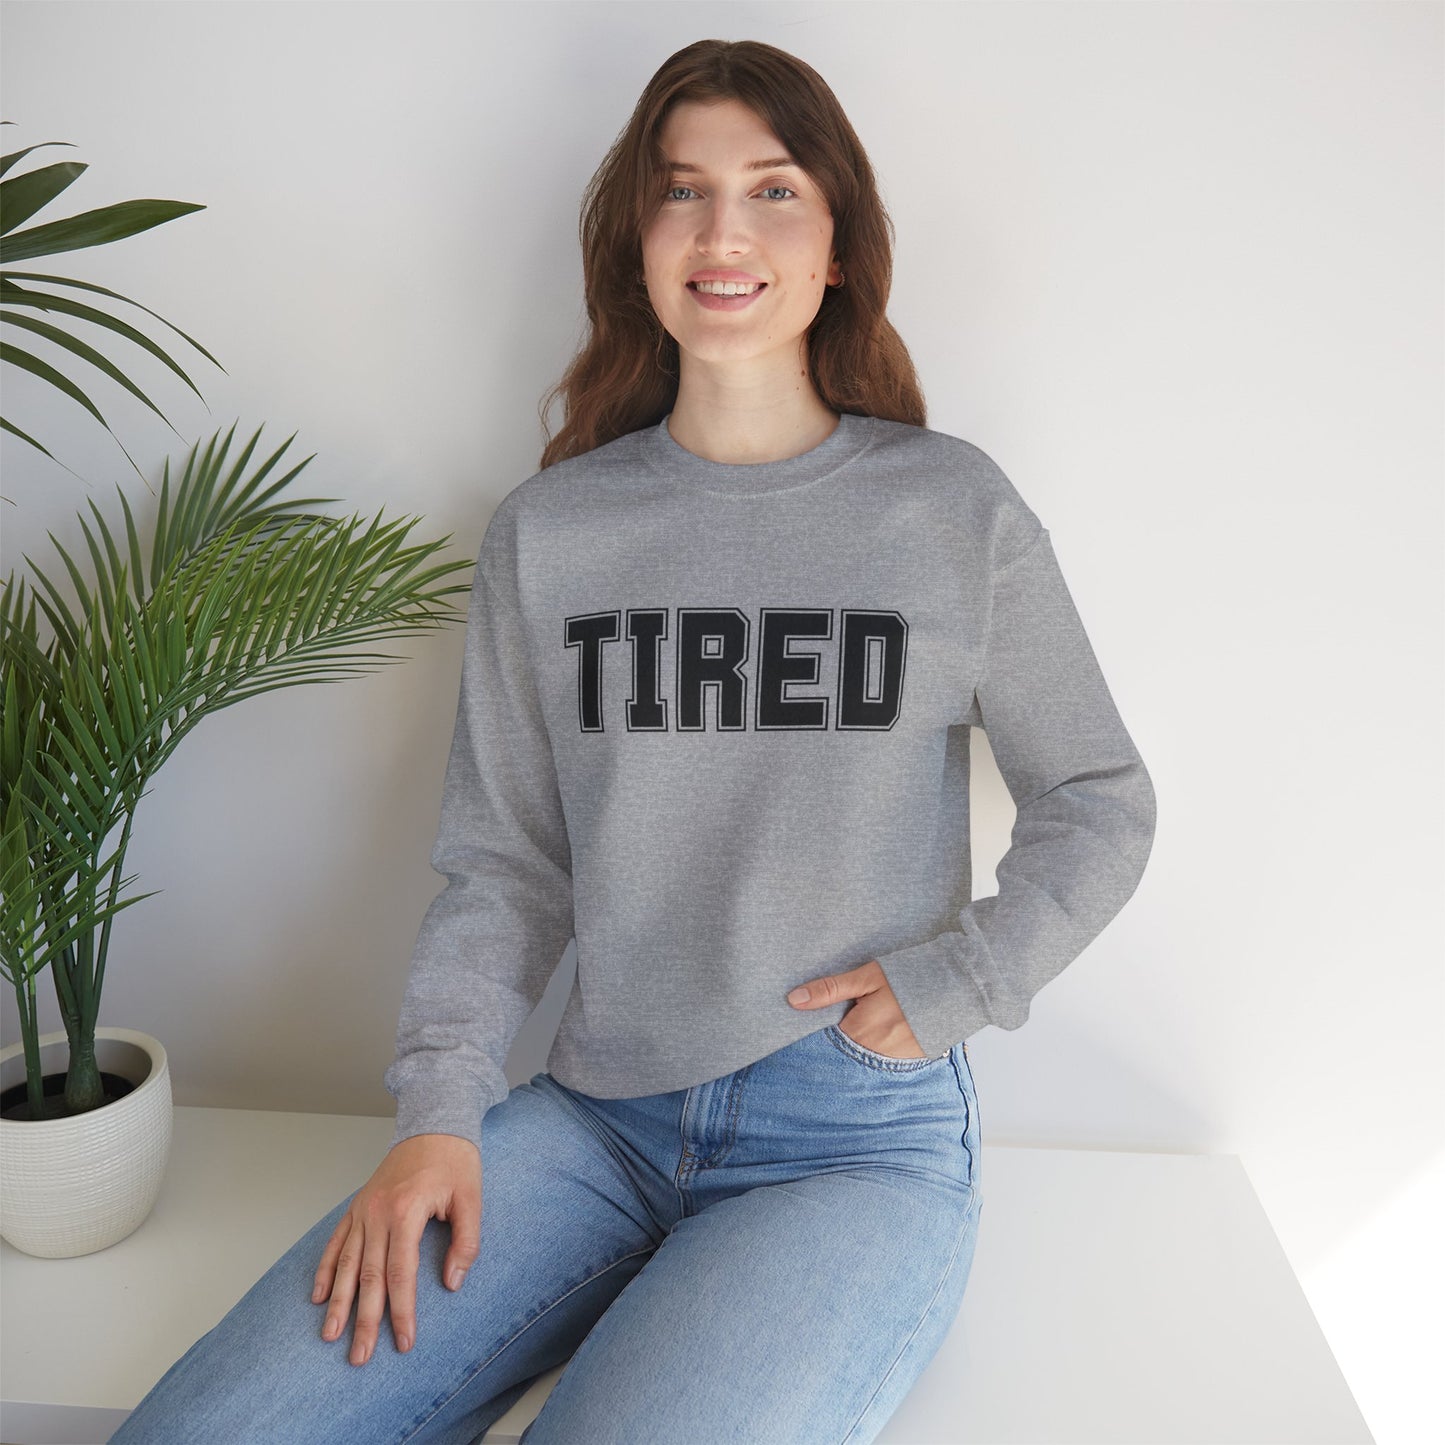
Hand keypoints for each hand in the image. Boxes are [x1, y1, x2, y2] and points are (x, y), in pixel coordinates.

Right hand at [312, 1132, 480, 1365]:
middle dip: (363, 1319)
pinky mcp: (358, 1206)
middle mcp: (378, 1213)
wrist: (434, 1124)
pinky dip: (325, 1269)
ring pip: (345, 1263)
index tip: (403, 1341)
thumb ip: (466, 1242)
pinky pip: (336, 1241)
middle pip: (368, 1276)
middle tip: (359, 1356)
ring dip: (337, 1302)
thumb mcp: (472, 1199)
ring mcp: (364, 1209)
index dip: (402, 1311)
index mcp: (406, 1211)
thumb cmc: (455, 1161)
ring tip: (330, 1336)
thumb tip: (452, 1283)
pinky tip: (318, 1295)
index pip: (401, 1273)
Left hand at [786, 959, 927, 1057]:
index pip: (826, 1040)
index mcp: (860, 1032)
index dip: (821, 1028)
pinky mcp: (912, 1061)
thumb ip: (830, 990)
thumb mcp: (867, 977)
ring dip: (861, 1044)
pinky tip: (889, 1030)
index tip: (818, 1018)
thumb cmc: (908, 977)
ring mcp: (895, 1060)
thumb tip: (793, 1000)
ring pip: (864, 1056)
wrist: (958, 986)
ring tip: (873, 1021)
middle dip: (841, 1037)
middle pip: (845, 1050)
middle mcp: (875, 1053)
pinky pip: (885, 1059)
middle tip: (853, 1015)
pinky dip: (881, 1048)